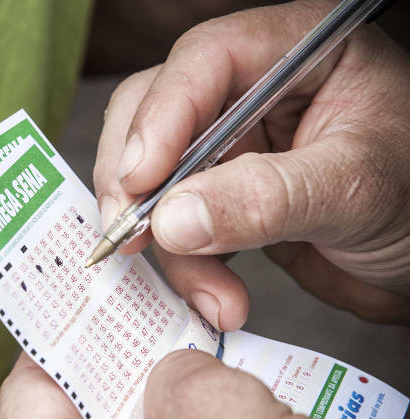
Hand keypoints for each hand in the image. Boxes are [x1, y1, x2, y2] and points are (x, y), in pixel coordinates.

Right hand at [93, 0, 409, 329]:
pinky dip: (184, 265)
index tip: (140, 182)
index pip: (206, 60)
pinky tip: (216, 298)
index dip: (161, 116)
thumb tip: (172, 219)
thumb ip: (266, 198)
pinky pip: (174, 223)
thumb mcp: (355, 189)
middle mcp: (250, 91)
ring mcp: (230, 145)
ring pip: (153, 177)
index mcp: (294, 52)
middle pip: (154, 114)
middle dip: (136, 183)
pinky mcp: (219, 195)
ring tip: (211, 296)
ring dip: (167, 244)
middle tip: (133, 237)